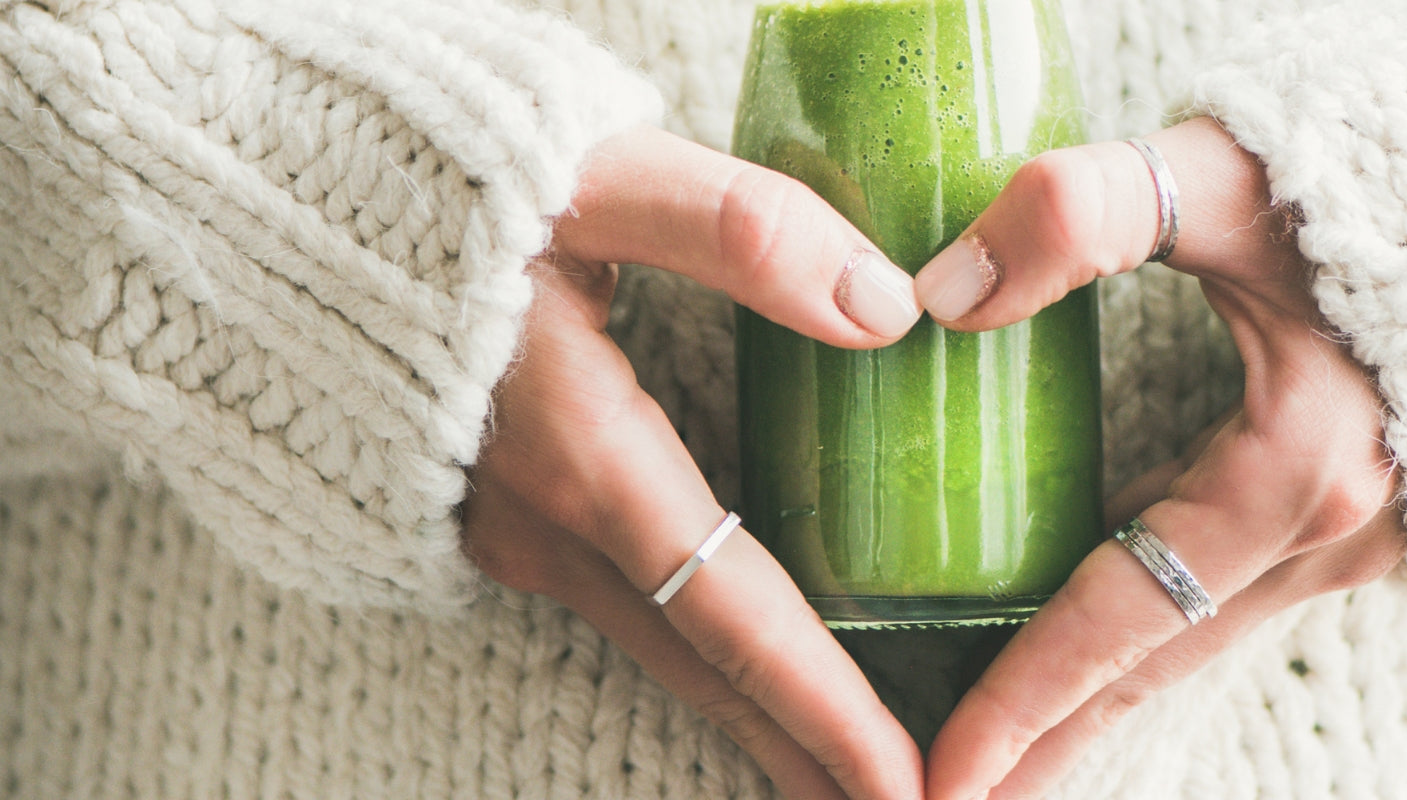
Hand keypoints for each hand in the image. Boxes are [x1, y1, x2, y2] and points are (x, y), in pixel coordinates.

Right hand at [461, 126, 924, 799]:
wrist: (271, 210)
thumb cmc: (436, 185)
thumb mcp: (593, 178)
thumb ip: (741, 232)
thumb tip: (887, 310)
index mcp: (587, 456)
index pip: (735, 618)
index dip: (824, 711)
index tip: (906, 789)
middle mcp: (548, 525)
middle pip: (705, 671)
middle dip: (805, 755)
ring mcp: (513, 532)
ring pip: (663, 652)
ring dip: (758, 721)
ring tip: (841, 778)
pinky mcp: (497, 517)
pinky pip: (623, 617)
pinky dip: (702, 666)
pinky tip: (742, 681)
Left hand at [915, 118, 1406, 797]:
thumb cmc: (1390, 165)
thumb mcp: (1225, 173)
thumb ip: (1079, 212)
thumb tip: (945, 294)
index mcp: (1298, 466)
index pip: (1121, 614)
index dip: (1023, 698)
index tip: (938, 776)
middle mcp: (1337, 525)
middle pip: (1156, 659)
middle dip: (1054, 739)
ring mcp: (1363, 526)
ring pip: (1199, 637)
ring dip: (1104, 701)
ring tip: (1018, 760)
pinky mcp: (1368, 506)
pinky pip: (1236, 598)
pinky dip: (1158, 639)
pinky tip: (1106, 650)